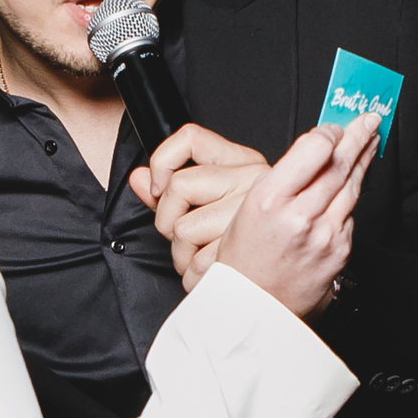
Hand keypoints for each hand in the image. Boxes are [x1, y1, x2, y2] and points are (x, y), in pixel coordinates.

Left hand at [129, 125, 267, 289]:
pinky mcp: (251, 249)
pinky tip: (211, 272)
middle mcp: (251, 179)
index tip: (159, 188)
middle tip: (185, 237)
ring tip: (202, 258)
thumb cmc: (249, 241)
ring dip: (183, 256)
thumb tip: (139, 178)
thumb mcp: (211, 205)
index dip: (162, 161)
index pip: (190, 137)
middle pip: (179, 186)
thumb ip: (170, 193)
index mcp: (243, 162)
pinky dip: (195, 276)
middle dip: (167, 222)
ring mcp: (252, 213)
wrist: (279, 279)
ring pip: (184, 228)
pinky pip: (199, 262)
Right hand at [216, 116, 379, 318]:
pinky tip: (352, 185)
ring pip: (351, 187)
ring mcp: (323, 235)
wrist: (254, 308)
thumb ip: (283, 180)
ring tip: (369, 142)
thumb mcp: (247, 210)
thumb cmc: (244, 260)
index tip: (334, 126)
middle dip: (357, 137)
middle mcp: (298, 217)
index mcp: (268, 201)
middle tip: (369, 120)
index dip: (329, 133)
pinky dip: (350, 198)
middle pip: (339, 165)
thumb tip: (316, 152)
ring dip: (363, 161)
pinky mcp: (339, 251)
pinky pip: (349, 216)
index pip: (313, 150)